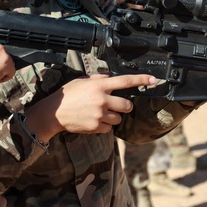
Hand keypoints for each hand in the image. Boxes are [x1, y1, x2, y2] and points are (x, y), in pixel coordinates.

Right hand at [25, 73, 156, 140]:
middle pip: (127, 105)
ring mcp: (99, 115)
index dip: (141, 80)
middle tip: (115, 105)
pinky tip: (94, 121)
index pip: (125, 81)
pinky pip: (109, 128)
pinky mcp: (96, 127)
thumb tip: (111, 78)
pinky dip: (105, 125)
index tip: (153, 80)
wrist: (54, 113)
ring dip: (113, 116)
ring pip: (119, 118)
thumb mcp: (81, 81)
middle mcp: (102, 100)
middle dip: (124, 106)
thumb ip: (98, 79)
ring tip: (99, 114)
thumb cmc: (67, 95)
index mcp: (99, 86)